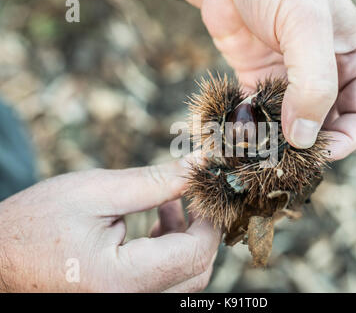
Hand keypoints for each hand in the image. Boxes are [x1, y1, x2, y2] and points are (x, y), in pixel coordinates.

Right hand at [0, 157, 220, 291]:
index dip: (210, 219)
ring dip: (186, 242)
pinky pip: (163, 284)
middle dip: (201, 230)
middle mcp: (131, 305)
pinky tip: (156, 225)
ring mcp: (126, 307)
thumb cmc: (35, 225)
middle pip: (196, 272)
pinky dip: (169, 254)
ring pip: (183, 281)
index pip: (196, 254)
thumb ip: (153, 182)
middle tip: (190, 195)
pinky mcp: (122, 301)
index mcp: (124, 282)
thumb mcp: (95, 193)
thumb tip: (197, 166)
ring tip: (169, 205)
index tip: (205, 189)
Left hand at [178, 0, 355, 159]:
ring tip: (262, 152)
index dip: (347, 139)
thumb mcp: (307, 26)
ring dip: (280, 142)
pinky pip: (262, 115)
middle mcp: (324, 74)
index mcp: (352, 58)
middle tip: (287, 159)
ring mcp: (290, 80)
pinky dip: (254, 130)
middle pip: (327, 124)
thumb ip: (314, 82)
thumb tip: (305, 138)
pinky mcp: (259, 82)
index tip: (320, 153)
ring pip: (293, 125)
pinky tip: (243, 136)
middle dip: (310, 145)